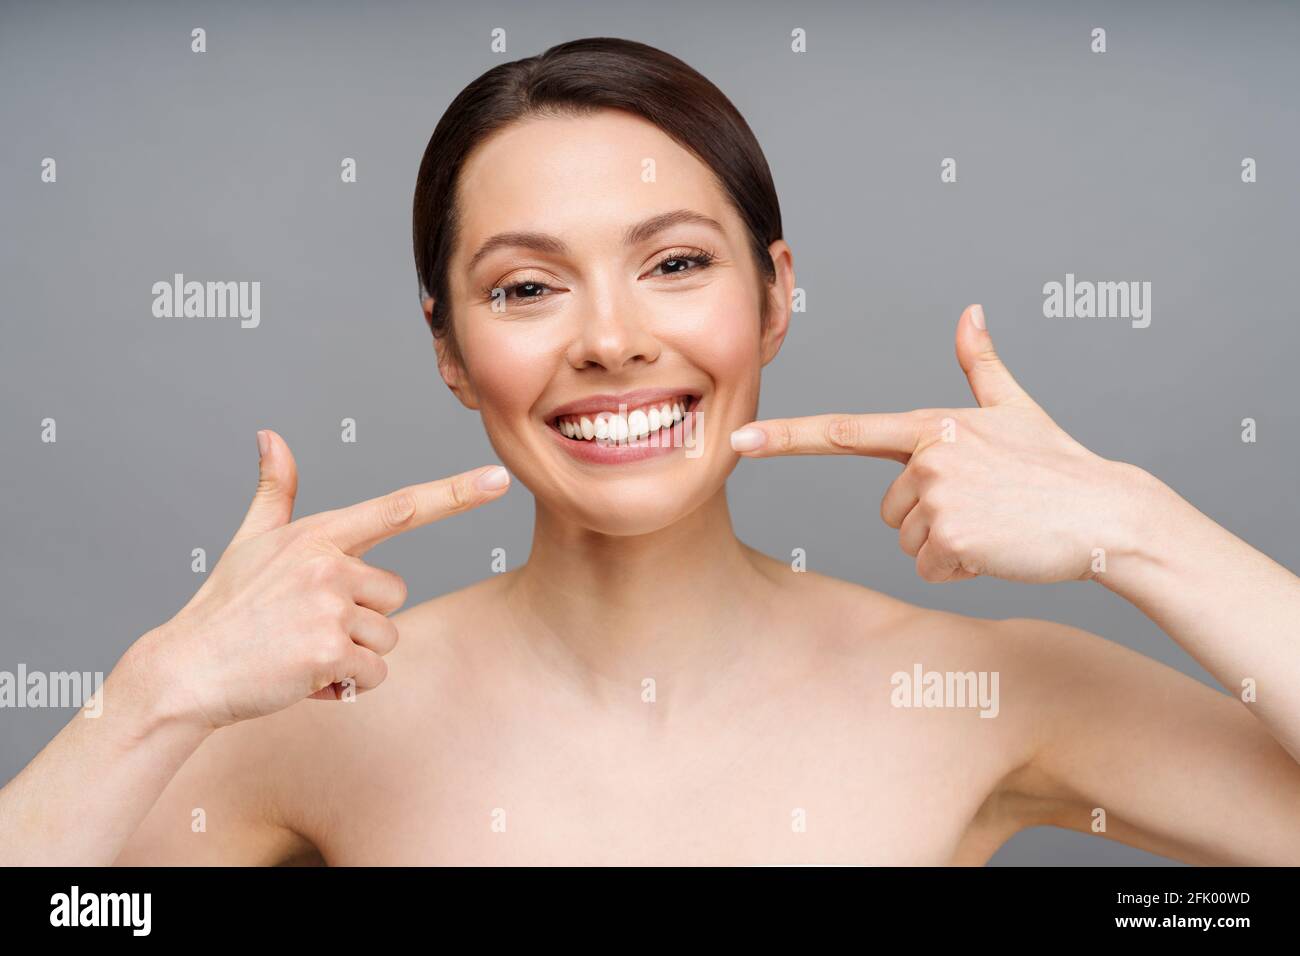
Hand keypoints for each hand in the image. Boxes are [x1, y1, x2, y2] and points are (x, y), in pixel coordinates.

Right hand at [126, 430, 510, 728]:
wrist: (186, 670)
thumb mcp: (250, 541)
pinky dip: (346, 685)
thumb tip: (271, 436)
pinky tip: (304, 678)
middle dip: (361, 619)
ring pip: (387, 637)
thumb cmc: (225, 607)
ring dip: (353, 655)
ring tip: (301, 651)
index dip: (455, 493)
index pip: (399, 508)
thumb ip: (276, 491)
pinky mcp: (329, 652)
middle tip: (306, 626)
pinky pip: (374, 673)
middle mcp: (329, 564)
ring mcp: (329, 608)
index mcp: (318, 535)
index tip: (498, 478)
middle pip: (394, 595)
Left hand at [729, 304, 1159, 583]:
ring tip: (993, 524)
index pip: (844, 431)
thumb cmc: (1056, 464)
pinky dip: (960, 568)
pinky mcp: (952, 536)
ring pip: (907, 541)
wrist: (1104, 513)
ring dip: (945, 544)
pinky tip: (997, 548)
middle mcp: (927, 456)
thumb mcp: (1015, 408)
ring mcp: (938, 496)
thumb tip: (971, 312)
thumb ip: (982, 364)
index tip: (740, 440)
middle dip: (928, 519)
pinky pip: (929, 568)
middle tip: (982, 506)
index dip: (787, 437)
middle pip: (887, 510)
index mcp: (931, 426)